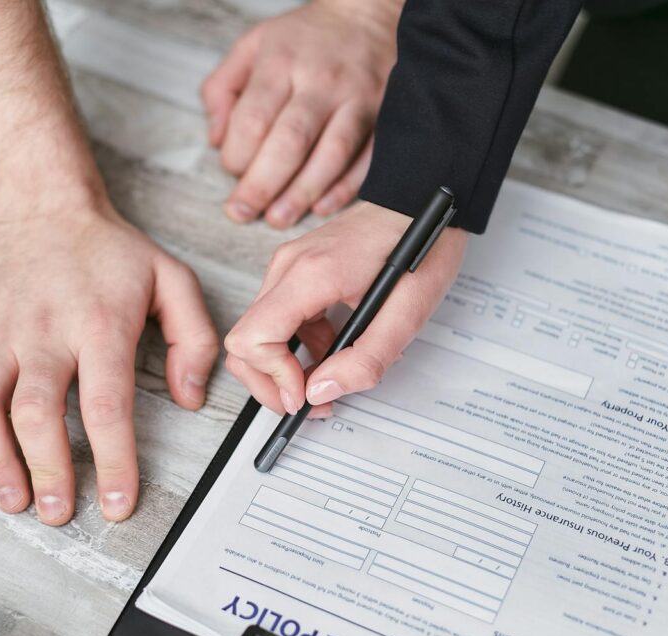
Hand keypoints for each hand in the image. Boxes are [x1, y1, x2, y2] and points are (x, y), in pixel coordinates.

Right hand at [0, 203, 218, 524]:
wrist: (41, 205)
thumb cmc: (107, 248)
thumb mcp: (172, 279)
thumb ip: (194, 338)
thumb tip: (190, 397)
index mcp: (99, 324)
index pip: (107, 405)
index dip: (114, 461)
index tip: (118, 502)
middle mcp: (44, 332)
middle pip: (37, 413)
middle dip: (48, 471)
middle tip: (60, 512)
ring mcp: (0, 334)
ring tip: (15, 499)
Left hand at [201, 0, 399, 227]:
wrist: (366, 15)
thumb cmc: (303, 38)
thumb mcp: (251, 45)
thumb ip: (222, 89)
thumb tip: (216, 140)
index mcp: (282, 61)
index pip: (253, 119)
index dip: (236, 155)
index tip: (231, 170)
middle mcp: (321, 81)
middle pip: (290, 142)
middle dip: (262, 185)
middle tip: (243, 211)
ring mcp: (357, 100)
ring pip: (330, 156)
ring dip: (301, 195)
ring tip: (278, 218)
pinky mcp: (383, 117)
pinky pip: (366, 161)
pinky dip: (343, 189)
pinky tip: (320, 207)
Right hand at [225, 201, 466, 415]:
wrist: (422, 199)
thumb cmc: (421, 246)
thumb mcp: (407, 314)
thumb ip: (365, 359)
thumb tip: (320, 393)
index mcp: (309, 275)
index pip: (252, 338)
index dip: (273, 379)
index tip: (305, 396)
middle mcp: (288, 267)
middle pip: (244, 341)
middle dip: (271, 383)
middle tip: (310, 404)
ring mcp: (289, 266)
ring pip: (259, 333)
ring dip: (288, 367)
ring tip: (333, 378)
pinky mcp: (297, 271)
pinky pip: (280, 319)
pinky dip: (301, 346)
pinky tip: (337, 349)